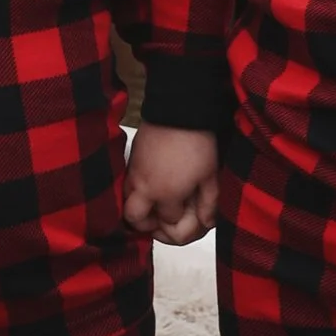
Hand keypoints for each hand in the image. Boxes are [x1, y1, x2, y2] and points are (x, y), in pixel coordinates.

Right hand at [125, 122, 218, 244]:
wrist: (178, 110)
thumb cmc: (196, 142)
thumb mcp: (210, 176)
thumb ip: (208, 203)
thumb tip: (208, 222)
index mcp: (167, 195)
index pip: (169, 221)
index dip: (180, 220)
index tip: (189, 212)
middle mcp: (145, 188)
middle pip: (136, 219)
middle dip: (146, 225)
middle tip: (160, 220)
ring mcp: (134, 173)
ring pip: (126, 201)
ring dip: (138, 207)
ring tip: (154, 203)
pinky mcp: (130, 159)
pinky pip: (126, 183)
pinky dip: (135, 191)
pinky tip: (150, 184)